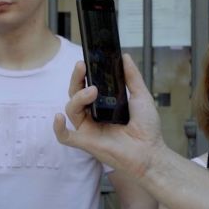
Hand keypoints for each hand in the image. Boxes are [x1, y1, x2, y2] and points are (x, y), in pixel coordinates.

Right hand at [53, 54, 164, 178]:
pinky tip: (58, 117)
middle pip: (75, 94)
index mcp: (102, 105)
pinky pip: (64, 136)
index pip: (86, 86)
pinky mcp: (84, 142)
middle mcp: (92, 116)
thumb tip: (124, 57)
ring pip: (71, 109)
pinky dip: (58, 127)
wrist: (151, 152)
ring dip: (78, 97)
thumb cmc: (147, 129)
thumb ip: (132, 77)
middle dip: (76, 79)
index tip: (86, 61)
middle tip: (82, 66)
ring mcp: (87, 129)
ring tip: (92, 91)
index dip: (83, 74)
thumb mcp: (141, 97)